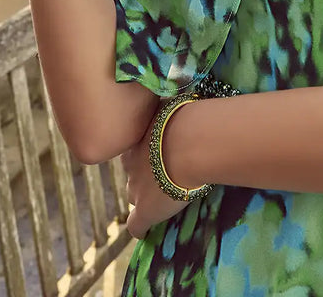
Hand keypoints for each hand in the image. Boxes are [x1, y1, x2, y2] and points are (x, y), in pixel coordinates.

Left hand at [121, 105, 194, 239]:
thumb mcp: (176, 107)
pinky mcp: (145, 211)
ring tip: (161, 196)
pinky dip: (140, 227)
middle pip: (132, 171)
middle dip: (144, 173)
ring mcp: (137, 188)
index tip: (163, 151)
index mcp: (139, 138)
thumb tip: (181, 91)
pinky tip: (145, 229)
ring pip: (134, 195)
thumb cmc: (186, 120)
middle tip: (163, 172)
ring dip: (145, 195)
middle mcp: (133, 163)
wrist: (189, 145)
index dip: (149, 152)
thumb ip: (173, 107)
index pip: (136, 148)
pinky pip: (135, 225)